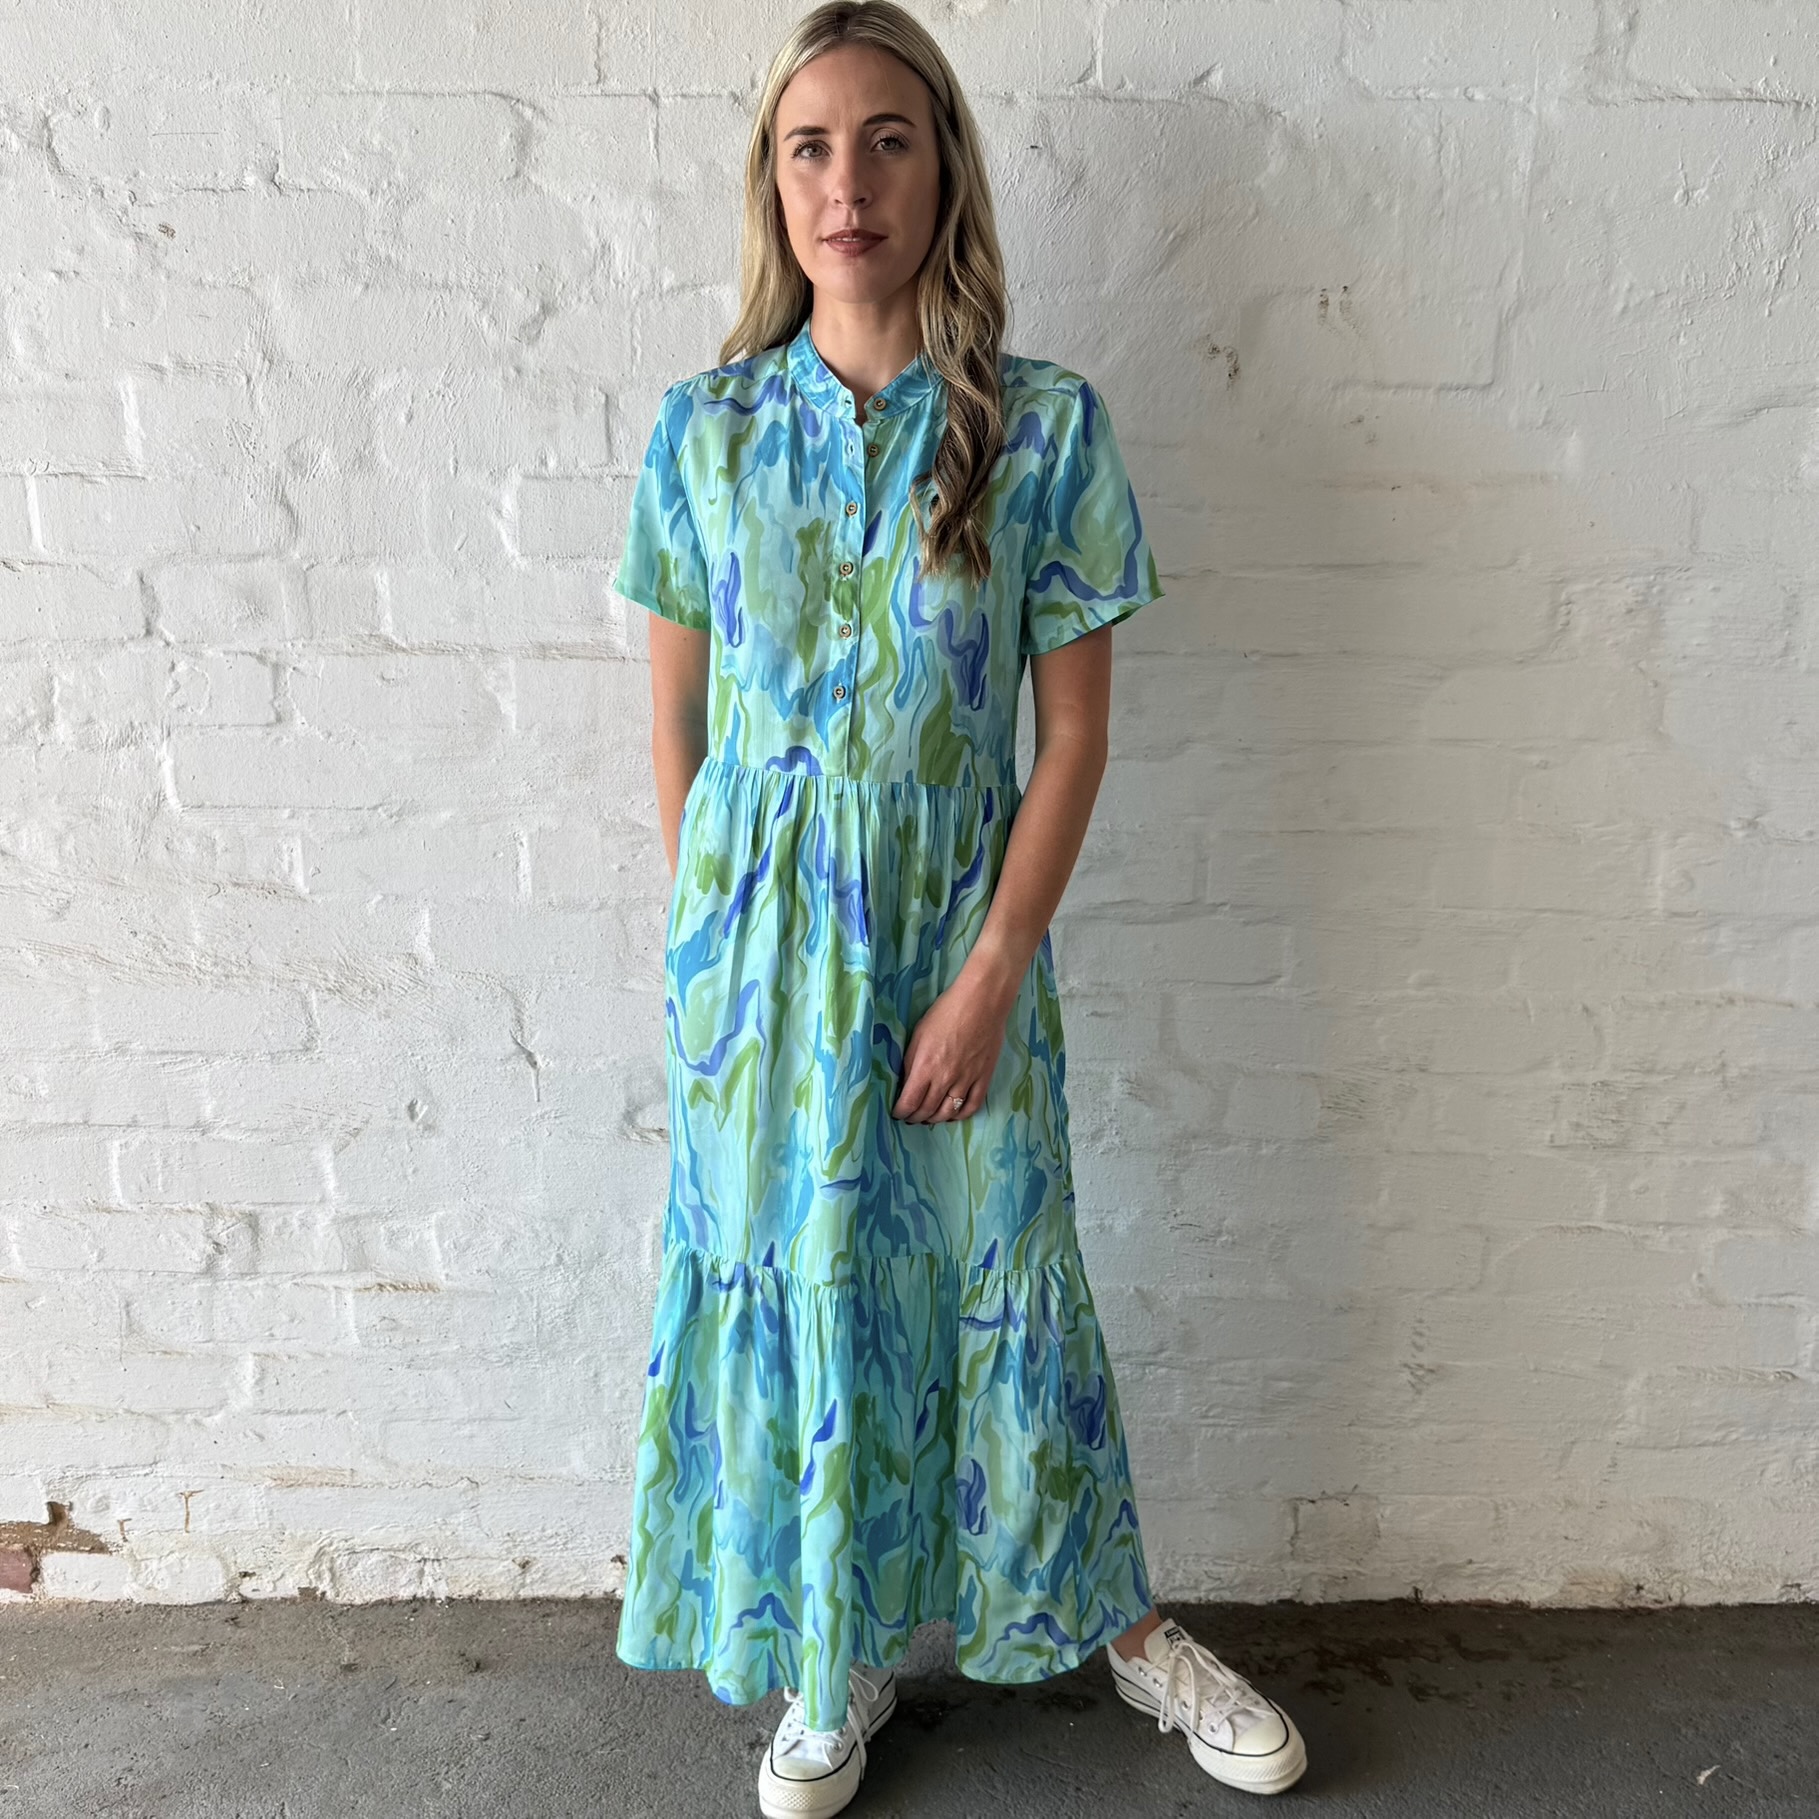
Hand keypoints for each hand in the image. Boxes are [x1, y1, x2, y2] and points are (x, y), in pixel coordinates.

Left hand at [892, 970, 1014, 1122]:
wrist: (981, 1003)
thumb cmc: (946, 1012)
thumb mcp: (918, 1034)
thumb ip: (911, 1060)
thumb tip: (906, 1082)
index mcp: (925, 1067)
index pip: (909, 1102)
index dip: (901, 1112)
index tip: (897, 1112)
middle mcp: (945, 1079)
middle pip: (927, 1110)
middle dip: (916, 1117)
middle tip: (911, 1117)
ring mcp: (966, 1081)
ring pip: (948, 1112)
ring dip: (936, 1119)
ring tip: (929, 1118)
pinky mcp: (984, 1078)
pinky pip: (972, 1106)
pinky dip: (960, 1115)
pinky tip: (953, 1114)